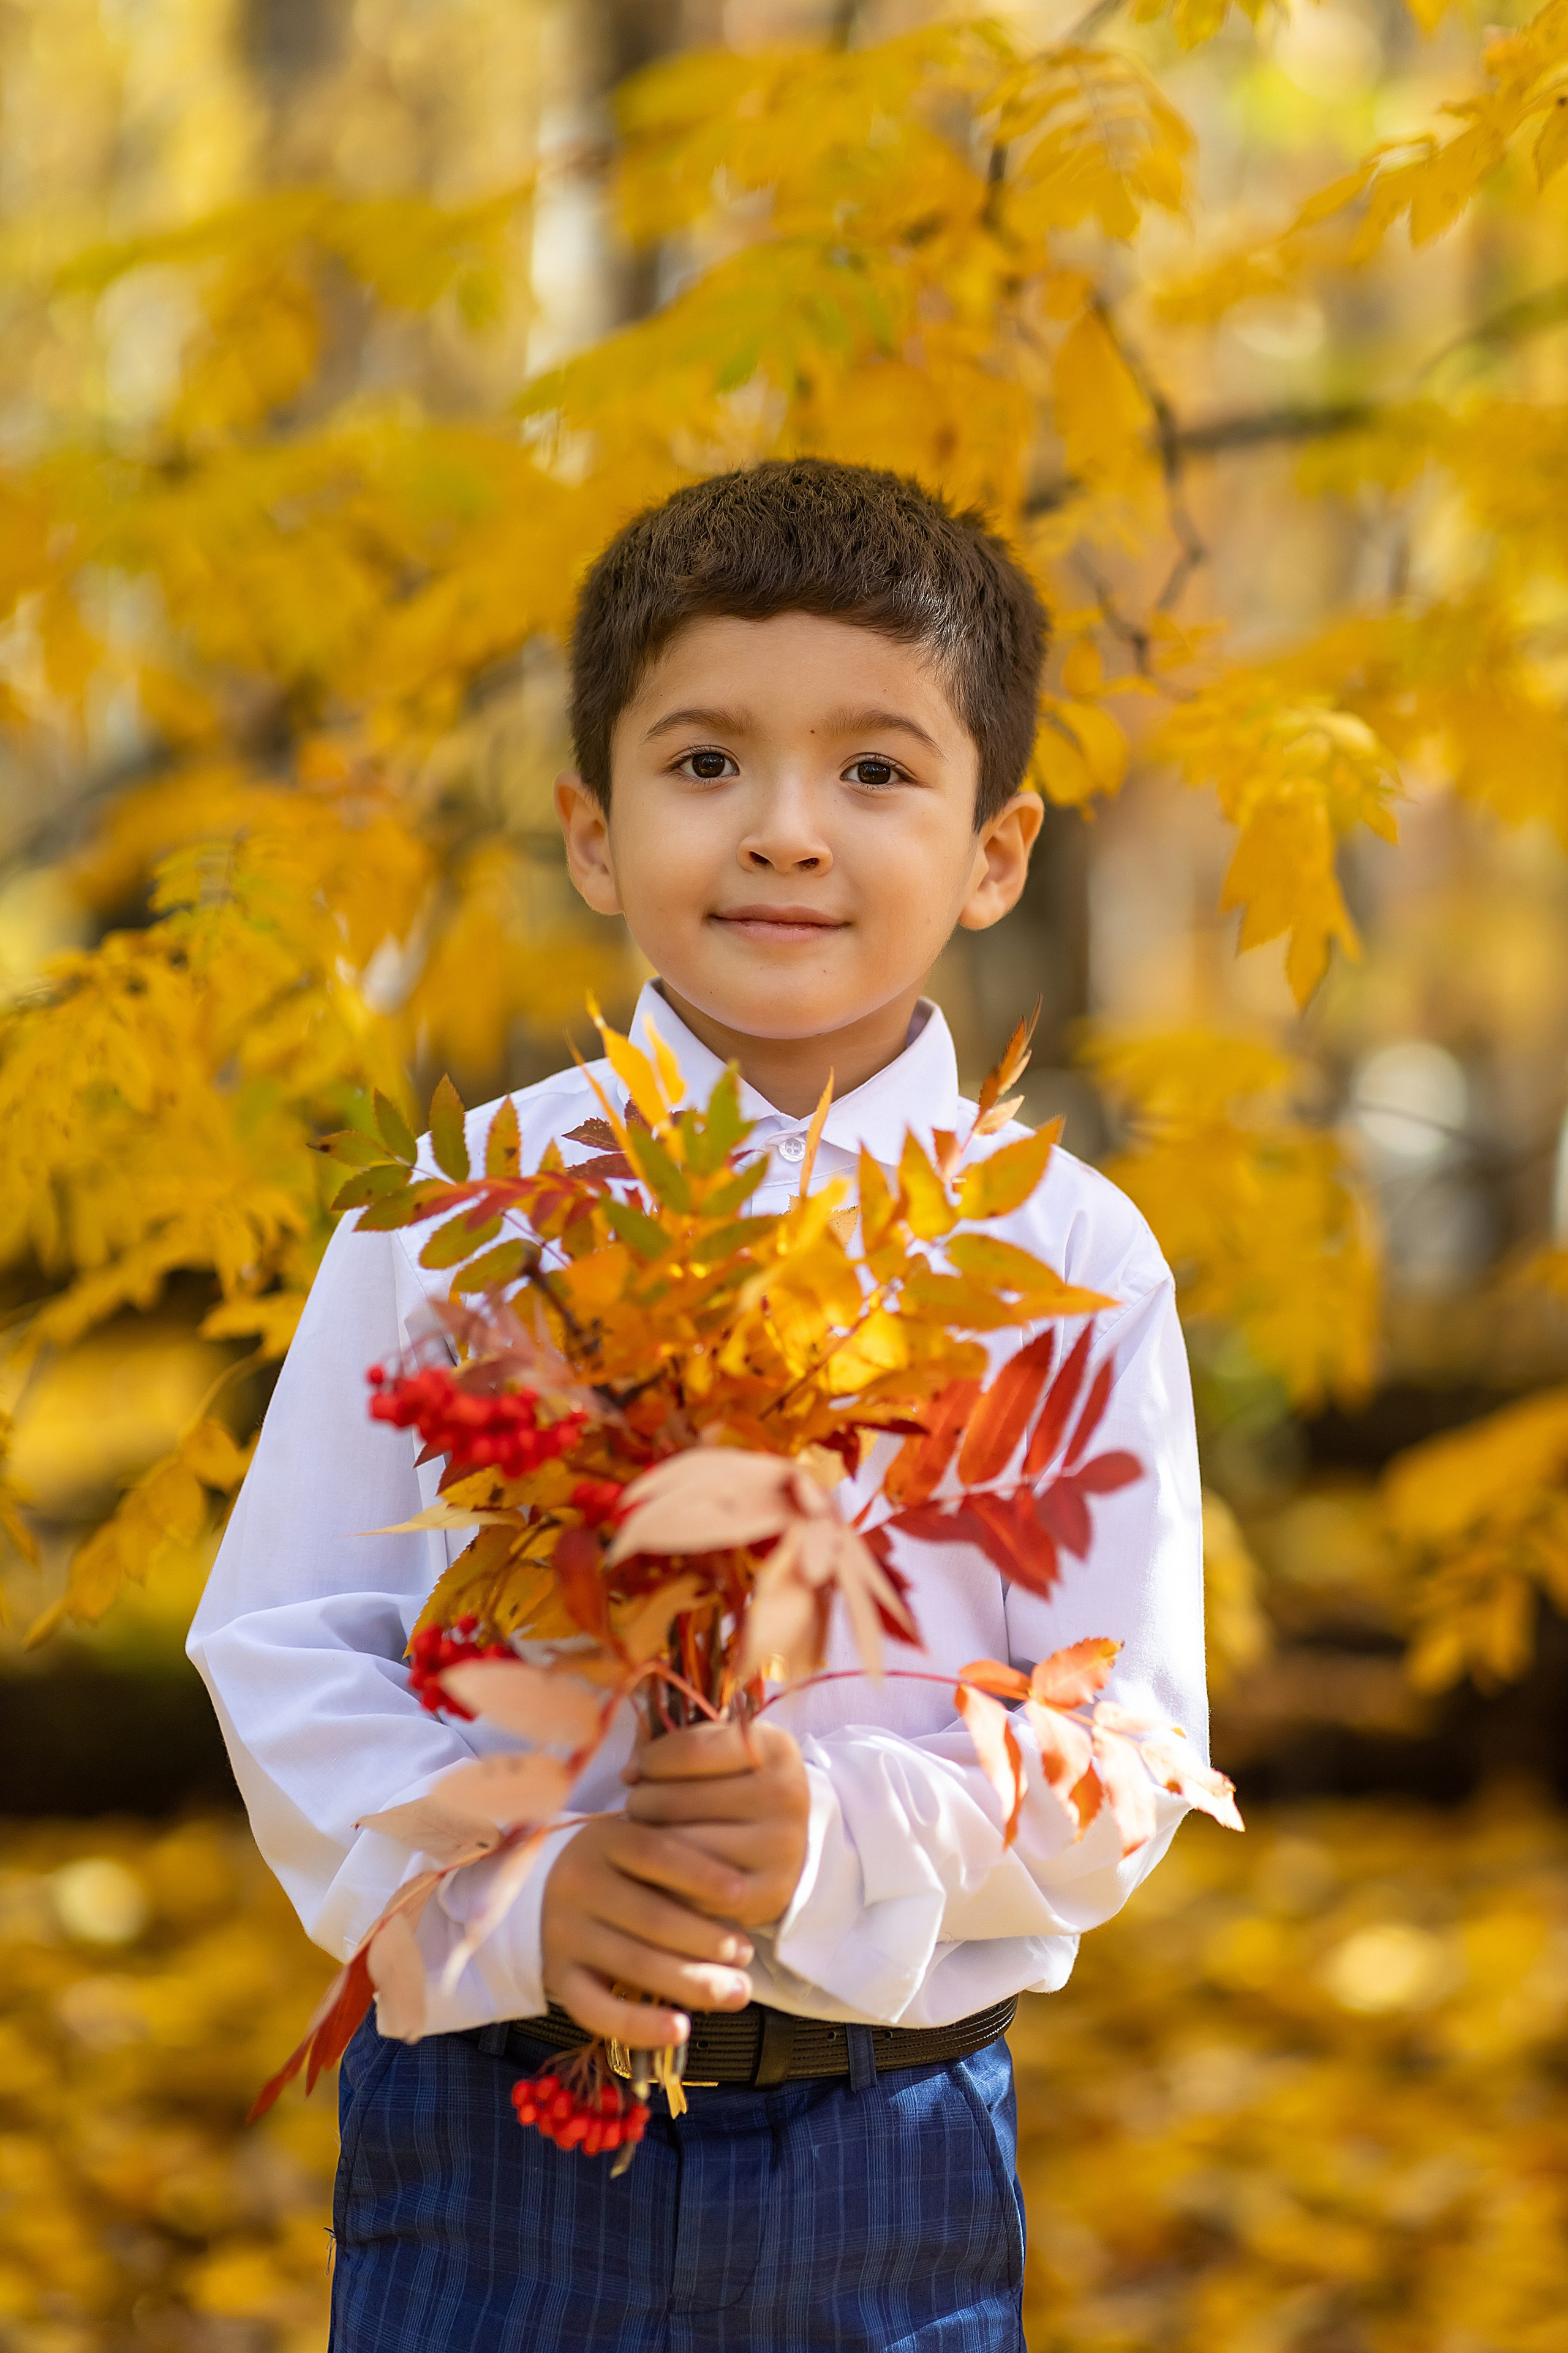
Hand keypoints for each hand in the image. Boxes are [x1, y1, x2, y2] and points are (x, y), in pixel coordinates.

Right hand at [541, 1814, 754, 2047]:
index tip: (742, 1895)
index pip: (655, 1854)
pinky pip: (596, 2010)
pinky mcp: (558, 1977)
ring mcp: (563, 1933)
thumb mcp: (645, 1842)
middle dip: (706, 1940)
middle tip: (747, 1955)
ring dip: (690, 1982)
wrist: (549, 1888)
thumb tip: (740, 1900)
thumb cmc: (624, 1866)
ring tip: (736, 1993)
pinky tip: (681, 2030)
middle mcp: (576, 1883)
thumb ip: (682, 1860)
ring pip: (633, 1964)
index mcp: (603, 1840)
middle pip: (651, 1917)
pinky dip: (640, 2025)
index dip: (701, 1875)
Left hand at [622, 1719, 810, 1929]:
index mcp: (774, 1748)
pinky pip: (691, 1892)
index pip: (690, 1750)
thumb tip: (630, 1773)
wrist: (782, 1842)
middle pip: (676, 1802)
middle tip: (641, 1809)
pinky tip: (666, 1870)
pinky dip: (666, 1881)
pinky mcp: (767, 1896)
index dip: (651, 1760)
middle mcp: (787, 1796)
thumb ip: (669, 1745)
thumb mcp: (715, 1748)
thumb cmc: (733, 1785)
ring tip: (651, 1836)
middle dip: (642, 1804)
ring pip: (680, 1849)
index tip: (641, 1770)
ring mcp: (782, 1849)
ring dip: (648, 1844)